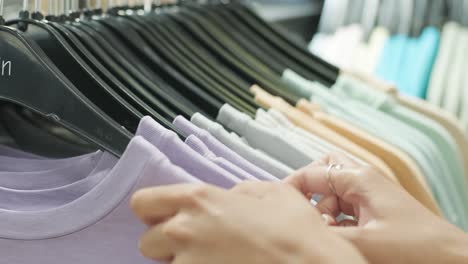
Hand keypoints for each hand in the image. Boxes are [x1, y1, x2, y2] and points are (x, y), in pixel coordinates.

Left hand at [131, 182, 366, 263]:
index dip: (153, 211)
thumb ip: (239, 192)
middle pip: (147, 242)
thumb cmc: (296, 229)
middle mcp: (184, 231)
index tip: (166, 218)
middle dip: (167, 244)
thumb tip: (230, 197)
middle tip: (196, 246)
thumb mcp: (271, 192)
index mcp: (198, 199)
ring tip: (215, 261)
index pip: (143, 203)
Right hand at [285, 152, 467, 263]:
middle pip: (324, 171)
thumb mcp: (362, 242)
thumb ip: (325, 233)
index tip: (279, 207)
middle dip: (308, 190)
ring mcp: (370, 195)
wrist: (451, 259)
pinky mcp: (375, 210)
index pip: (311, 173)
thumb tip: (296, 230)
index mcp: (359, 178)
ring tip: (327, 233)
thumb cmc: (415, 248)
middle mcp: (363, 180)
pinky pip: (345, 208)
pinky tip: (340, 238)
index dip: (291, 188)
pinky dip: (336, 220)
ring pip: (332, 192)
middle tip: (303, 213)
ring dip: (323, 211)